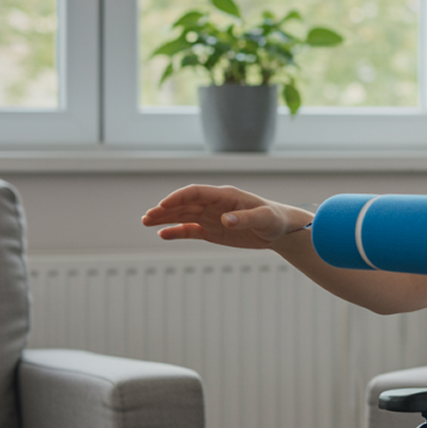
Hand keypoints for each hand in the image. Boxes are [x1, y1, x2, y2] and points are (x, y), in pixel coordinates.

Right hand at [142, 184, 309, 249]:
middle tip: (146, 217)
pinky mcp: (212, 231)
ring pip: (183, 215)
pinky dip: (176, 231)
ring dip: (165, 218)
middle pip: (184, 204)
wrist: (280, 229)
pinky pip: (190, 230)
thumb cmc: (274, 219)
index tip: (163, 205)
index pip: (196, 192)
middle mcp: (215, 204)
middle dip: (165, 209)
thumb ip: (245, 218)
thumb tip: (225, 220)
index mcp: (225, 195)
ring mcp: (212, 217)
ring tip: (145, 222)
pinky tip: (162, 235)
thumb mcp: (264, 219)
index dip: (179, 197)